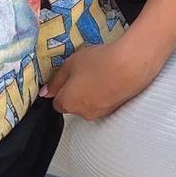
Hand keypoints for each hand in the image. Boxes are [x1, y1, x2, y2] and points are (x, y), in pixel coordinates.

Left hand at [38, 31, 164, 119]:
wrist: (130, 66)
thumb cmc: (98, 63)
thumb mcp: (70, 64)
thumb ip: (56, 80)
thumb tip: (45, 92)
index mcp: (68, 103)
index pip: (56, 102)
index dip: (60, 88)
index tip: (65, 77)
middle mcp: (83, 113)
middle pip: (73, 104)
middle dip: (75, 91)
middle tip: (82, 72)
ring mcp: (100, 113)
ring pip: (89, 104)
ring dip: (90, 92)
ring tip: (98, 72)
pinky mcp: (115, 109)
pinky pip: (103, 102)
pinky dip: (103, 93)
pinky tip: (109, 77)